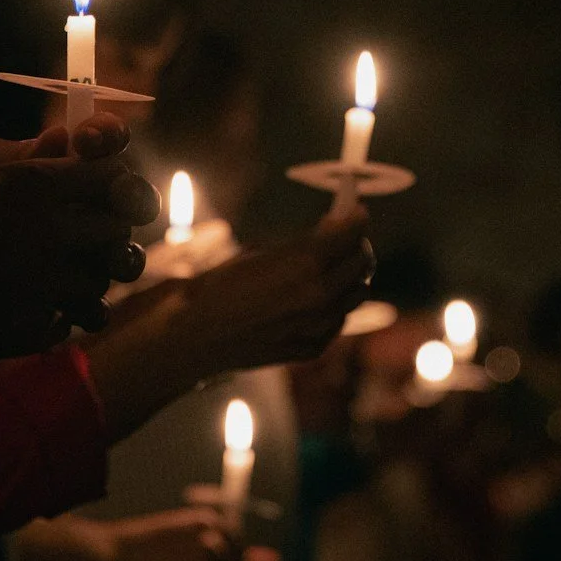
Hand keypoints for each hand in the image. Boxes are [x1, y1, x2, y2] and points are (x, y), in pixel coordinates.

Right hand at [0, 114, 156, 361]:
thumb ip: (22, 156)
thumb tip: (70, 145)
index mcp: (32, 183)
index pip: (117, 179)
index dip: (115, 187)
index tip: (104, 196)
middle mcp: (46, 233)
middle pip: (119, 232)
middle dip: (105, 233)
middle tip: (83, 238)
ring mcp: (40, 286)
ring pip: (102, 283)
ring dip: (86, 277)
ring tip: (56, 276)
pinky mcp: (26, 332)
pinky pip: (71, 322)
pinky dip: (58, 315)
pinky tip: (28, 305)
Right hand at [176, 211, 374, 375]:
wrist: (198, 334)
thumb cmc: (222, 286)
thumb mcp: (262, 251)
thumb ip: (302, 242)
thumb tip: (333, 227)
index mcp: (306, 263)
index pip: (352, 234)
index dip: (357, 218)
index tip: (356, 212)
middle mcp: (320, 295)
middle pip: (362, 263)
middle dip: (357, 245)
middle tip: (346, 238)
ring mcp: (319, 326)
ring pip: (358, 294)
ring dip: (351, 277)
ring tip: (335, 269)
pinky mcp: (312, 348)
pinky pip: (340, 321)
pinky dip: (336, 306)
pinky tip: (317, 299)